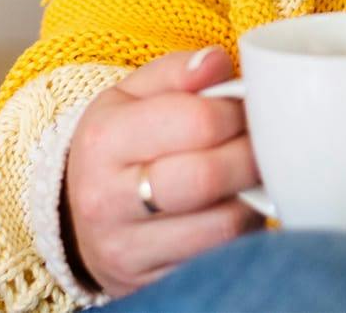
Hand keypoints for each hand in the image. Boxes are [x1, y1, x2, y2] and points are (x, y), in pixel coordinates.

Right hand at [65, 47, 263, 295]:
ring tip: (255, 172)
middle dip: (251, 153)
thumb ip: (178, 71)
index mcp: (104, 141)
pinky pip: (220, 257)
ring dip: (255, 195)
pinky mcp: (152, 283)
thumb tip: (216, 62)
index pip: (196, 121)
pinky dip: (245, 230)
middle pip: (208, 177)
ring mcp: (128, 250)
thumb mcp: (133, 94)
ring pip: (222, 225)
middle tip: (264, 140)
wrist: (81, 213)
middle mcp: (107, 201)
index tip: (248, 106)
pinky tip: (242, 206)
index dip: (238, 110)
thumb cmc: (121, 142)